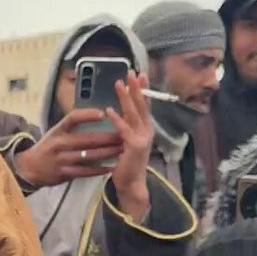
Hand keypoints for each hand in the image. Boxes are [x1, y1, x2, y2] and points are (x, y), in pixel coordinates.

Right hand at [13, 109, 124, 187]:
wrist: (30, 168)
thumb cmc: (48, 147)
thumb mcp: (55, 132)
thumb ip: (72, 125)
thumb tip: (98, 115)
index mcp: (58, 130)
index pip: (73, 118)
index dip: (88, 115)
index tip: (103, 114)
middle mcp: (60, 143)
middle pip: (87, 139)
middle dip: (108, 138)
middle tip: (124, 135)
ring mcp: (62, 160)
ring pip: (89, 156)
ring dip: (108, 153)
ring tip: (122, 149)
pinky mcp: (65, 173)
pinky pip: (85, 172)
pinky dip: (100, 169)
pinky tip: (112, 167)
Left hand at [105, 72, 155, 218]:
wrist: (131, 184)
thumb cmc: (128, 164)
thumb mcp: (129, 141)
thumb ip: (128, 127)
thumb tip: (122, 111)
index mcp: (146, 129)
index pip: (145, 105)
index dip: (143, 89)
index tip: (139, 75)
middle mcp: (147, 131)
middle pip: (142, 105)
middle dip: (136, 88)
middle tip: (131, 72)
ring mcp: (142, 138)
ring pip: (133, 113)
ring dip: (126, 97)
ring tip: (119, 84)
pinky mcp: (134, 146)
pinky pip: (124, 129)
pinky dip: (117, 119)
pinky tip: (109, 110)